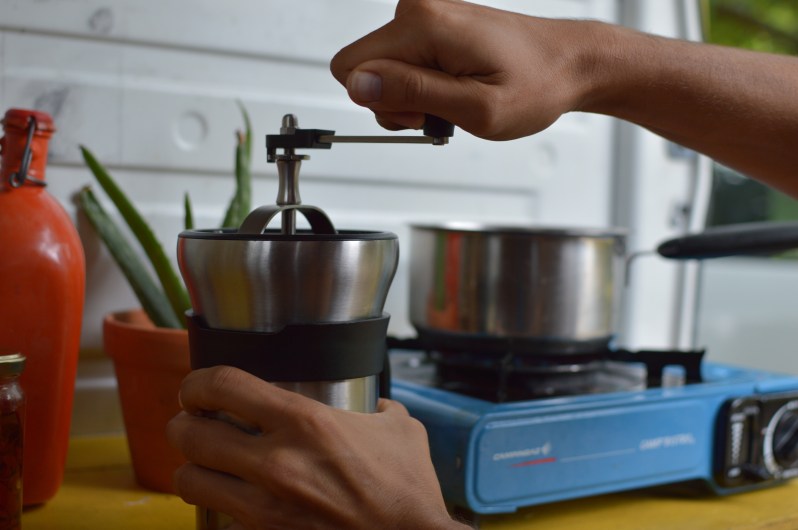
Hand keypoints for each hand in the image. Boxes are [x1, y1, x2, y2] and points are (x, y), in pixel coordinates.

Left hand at [167, 366, 469, 528]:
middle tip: (191, 422)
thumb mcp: (401, 431)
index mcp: (306, 423)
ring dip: (191, 468)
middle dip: (183, 424)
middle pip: (191, 433)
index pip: (223, 385)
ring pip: (190, 480)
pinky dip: (219, 509)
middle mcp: (277, 463)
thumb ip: (378, 410)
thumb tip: (374, 408)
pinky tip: (233, 501)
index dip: (199, 381)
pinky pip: (218, 520)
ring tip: (203, 463)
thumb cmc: (408, 494)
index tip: (198, 386)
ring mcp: (266, 507)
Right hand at [330, 0, 598, 139]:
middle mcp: (419, 9)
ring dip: (412, 96)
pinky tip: (456, 87)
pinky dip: (425, 84)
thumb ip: (411, 94)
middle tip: (444, 108)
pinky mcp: (433, 22)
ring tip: (455, 99)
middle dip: (396, 101)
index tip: (422, 111)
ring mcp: (426, 12)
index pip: (351, 69)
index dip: (382, 104)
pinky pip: (404, 61)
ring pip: (383, 69)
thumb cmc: (536, 85)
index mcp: (423, 24)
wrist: (568, 63)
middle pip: (364, 69)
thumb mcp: (475, 108)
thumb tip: (357, 84)